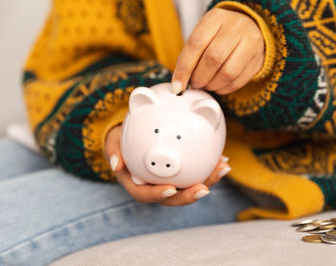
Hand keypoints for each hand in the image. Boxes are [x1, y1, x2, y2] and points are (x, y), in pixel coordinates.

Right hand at [104, 124, 230, 205]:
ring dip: (207, 180)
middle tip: (205, 188)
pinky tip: (222, 159)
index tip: (171, 189)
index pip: (146, 195)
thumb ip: (113, 150)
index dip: (158, 195)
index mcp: (137, 184)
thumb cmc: (121, 141)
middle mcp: (155, 187)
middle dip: (190, 195)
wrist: (131, 137)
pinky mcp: (181, 174)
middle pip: (173, 197)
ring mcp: (169, 181)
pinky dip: (208, 169)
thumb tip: (115, 165)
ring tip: (222, 168)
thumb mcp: (113, 141)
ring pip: (188, 187)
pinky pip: (195, 174)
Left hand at [172, 8, 263, 94]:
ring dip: (212, 85)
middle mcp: (236, 27)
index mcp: (216, 18)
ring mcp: (250, 43)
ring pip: (227, 73)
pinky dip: (223, 88)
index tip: (177, 86)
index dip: (184, 68)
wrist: (249, 29)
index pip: (196, 44)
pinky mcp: (258, 60)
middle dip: (199, 78)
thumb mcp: (203, 35)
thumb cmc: (220, 34)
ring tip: (206, 84)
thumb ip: (189, 55)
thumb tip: (179, 82)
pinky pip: (238, 81)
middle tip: (195, 83)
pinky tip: (218, 85)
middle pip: (213, 58)